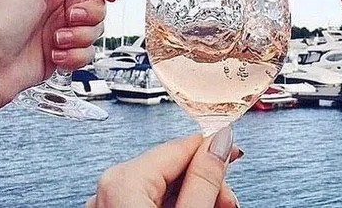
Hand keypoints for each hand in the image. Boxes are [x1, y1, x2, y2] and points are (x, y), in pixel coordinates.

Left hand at [0, 0, 118, 121]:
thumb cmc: (0, 23)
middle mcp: (60, 10)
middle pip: (98, 8)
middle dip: (89, 14)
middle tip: (70, 17)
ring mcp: (63, 33)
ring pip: (95, 32)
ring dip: (79, 37)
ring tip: (55, 40)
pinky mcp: (64, 56)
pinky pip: (87, 54)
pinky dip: (74, 57)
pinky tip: (55, 57)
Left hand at [85, 127, 241, 207]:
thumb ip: (204, 179)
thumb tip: (220, 141)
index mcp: (124, 181)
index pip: (181, 146)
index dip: (213, 149)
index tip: (234, 152)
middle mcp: (109, 187)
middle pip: (173, 166)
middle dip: (206, 180)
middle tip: (228, 201)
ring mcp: (108, 203)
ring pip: (163, 184)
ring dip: (193, 194)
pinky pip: (148, 199)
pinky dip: (174, 205)